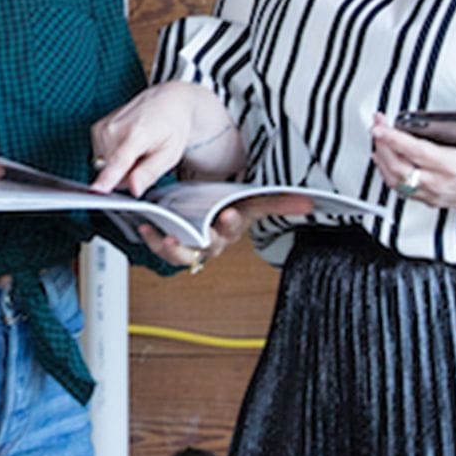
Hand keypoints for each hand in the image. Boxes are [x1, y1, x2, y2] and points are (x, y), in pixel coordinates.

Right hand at [90, 81, 237, 194]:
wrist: (166, 100)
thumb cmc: (170, 127)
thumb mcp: (170, 154)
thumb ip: (149, 173)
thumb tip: (134, 189)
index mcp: (137, 134)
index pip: (118, 162)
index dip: (106, 179)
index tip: (96, 191)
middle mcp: (114, 129)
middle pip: (112, 172)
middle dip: (127, 174)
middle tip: (144, 159)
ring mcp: (103, 128)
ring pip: (105, 166)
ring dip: (120, 165)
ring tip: (137, 149)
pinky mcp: (96, 129)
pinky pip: (101, 157)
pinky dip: (114, 156)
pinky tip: (127, 144)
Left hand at [137, 193, 315, 272]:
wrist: (202, 211)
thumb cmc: (226, 206)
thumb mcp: (249, 201)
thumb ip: (278, 202)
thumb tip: (310, 202)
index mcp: (232, 229)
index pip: (234, 228)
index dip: (231, 222)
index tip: (228, 213)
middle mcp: (213, 241)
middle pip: (208, 244)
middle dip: (201, 238)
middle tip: (189, 233)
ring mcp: (191, 245)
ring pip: (183, 254)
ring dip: (172, 247)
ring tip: (165, 236)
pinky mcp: (172, 244)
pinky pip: (161, 247)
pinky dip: (153, 239)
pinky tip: (145, 226)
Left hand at [368, 111, 455, 210]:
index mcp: (454, 166)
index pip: (415, 151)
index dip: (393, 139)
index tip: (380, 127)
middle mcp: (442, 183)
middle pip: (399, 167)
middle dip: (382, 145)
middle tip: (376, 127)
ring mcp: (437, 194)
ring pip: (398, 182)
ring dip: (382, 161)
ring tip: (378, 141)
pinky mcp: (435, 201)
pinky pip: (404, 191)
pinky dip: (389, 176)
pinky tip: (385, 163)